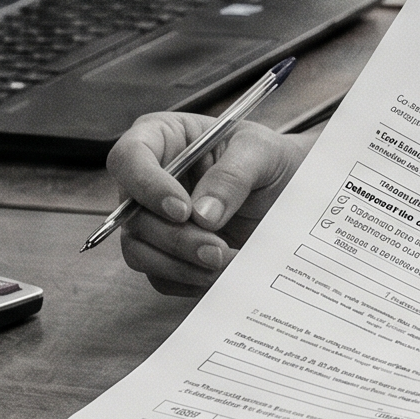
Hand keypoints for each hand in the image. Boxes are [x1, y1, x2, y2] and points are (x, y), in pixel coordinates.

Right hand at [105, 115, 310, 295]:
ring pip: (139, 251)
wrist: (291, 194)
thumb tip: (202, 215)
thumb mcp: (262, 152)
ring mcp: (154, 220)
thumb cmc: (270, 160)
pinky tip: (222, 272)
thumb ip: (233, 175)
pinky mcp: (167, 253)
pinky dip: (189, 279)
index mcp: (162, 138)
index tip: (183, 210)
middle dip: (175, 237)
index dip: (146, 186)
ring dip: (179, 264)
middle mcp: (148, 181)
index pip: (128, 159)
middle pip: (132, 215)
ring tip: (224, 261)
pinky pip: (160, 276)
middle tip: (216, 248)